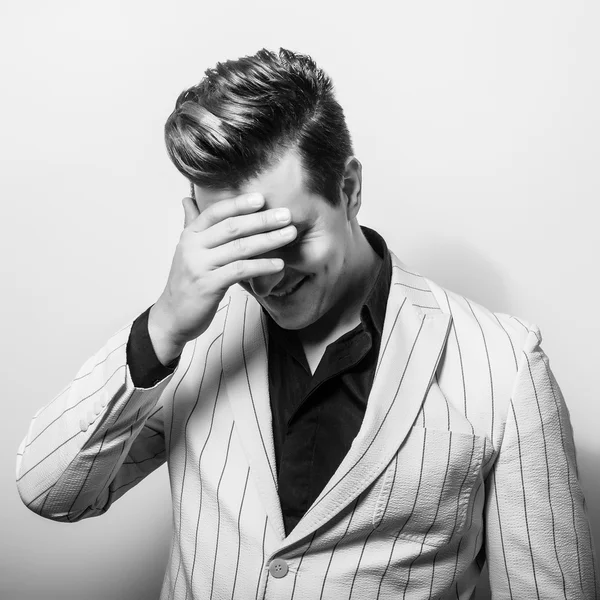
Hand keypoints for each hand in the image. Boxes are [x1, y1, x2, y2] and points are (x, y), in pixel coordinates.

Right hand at [148, 192, 295, 364]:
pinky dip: (261, 266)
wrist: (172, 317)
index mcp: (190, 235)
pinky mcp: (209, 286)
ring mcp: (200, 266)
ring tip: (289, 235)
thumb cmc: (186, 283)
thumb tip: (187, 200)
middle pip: (232, 227)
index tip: (262, 198)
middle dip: (262, 219)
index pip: (216, 212)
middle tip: (286, 215)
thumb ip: (191, 224)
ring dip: (268, 240)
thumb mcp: (186, 250)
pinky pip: (240, 271)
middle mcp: (193, 247)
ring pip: (239, 248)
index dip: (239, 203)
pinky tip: (279, 264)